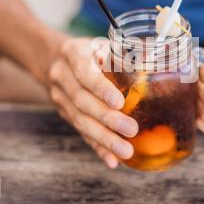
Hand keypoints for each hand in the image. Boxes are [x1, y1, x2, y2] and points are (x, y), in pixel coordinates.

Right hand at [47, 37, 137, 168]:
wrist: (51, 57)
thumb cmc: (87, 50)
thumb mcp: (100, 42)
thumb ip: (120, 53)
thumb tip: (152, 64)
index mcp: (73, 54)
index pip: (84, 73)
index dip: (101, 88)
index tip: (119, 102)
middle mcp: (61, 76)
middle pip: (82, 102)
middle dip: (107, 118)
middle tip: (131, 129)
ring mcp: (60, 98)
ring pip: (80, 121)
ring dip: (104, 138)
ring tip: (126, 151)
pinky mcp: (64, 114)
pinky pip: (81, 133)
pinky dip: (97, 148)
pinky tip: (112, 160)